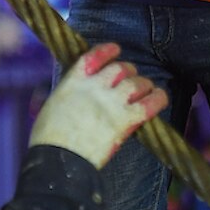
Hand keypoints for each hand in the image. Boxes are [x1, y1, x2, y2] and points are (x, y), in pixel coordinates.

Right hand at [29, 42, 168, 168]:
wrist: (58, 159)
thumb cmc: (49, 138)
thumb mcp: (53, 105)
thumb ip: (70, 94)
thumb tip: (78, 96)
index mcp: (74, 81)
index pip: (94, 56)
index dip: (108, 51)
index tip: (115, 50)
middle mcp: (95, 86)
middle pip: (120, 68)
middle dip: (128, 71)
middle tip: (130, 79)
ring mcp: (112, 102)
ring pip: (137, 83)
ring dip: (143, 84)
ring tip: (146, 89)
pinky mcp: (125, 121)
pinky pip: (149, 104)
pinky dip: (158, 98)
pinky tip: (160, 97)